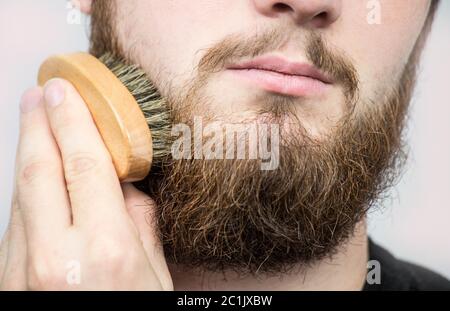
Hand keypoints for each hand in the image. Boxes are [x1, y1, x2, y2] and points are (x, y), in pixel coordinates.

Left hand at [0, 79, 172, 289]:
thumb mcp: (154, 275)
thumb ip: (138, 222)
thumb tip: (123, 183)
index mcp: (106, 251)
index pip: (85, 165)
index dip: (73, 121)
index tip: (64, 91)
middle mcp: (57, 257)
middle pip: (40, 170)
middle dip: (38, 124)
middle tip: (40, 93)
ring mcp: (23, 271)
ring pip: (20, 193)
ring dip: (27, 152)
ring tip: (34, 123)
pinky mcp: (8, 281)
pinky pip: (15, 222)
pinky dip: (24, 189)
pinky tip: (33, 174)